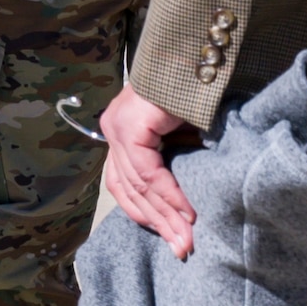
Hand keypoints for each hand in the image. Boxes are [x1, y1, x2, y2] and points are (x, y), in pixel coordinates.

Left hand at [101, 84, 195, 258]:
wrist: (194, 56)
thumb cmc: (192, 93)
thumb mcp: (181, 135)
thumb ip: (175, 160)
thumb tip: (183, 204)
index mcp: (120, 133)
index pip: (123, 184)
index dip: (146, 214)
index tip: (172, 239)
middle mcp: (112, 130)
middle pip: (127, 189)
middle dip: (156, 222)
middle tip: (181, 249)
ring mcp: (117, 127)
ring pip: (136, 184)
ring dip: (164, 215)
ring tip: (185, 240)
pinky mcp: (130, 125)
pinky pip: (147, 171)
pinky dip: (168, 194)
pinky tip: (185, 213)